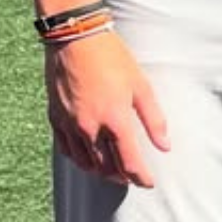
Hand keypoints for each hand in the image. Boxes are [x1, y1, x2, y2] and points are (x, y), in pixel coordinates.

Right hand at [44, 29, 170, 188]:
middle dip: (121, 176)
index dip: (141, 177)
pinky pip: (66, 149)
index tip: (148, 183)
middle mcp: (90, 128)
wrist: (74, 39)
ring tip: (112, 172)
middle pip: (106, 167)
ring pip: (85, 162)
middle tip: (132, 178)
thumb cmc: (112, 58)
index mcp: (115, 120)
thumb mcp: (141, 86)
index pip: (129, 162)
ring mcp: (70, 124)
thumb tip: (165, 146)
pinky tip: (87, 159)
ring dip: (100, 171)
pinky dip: (79, 159)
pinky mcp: (55, 118)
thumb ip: (154, 119)